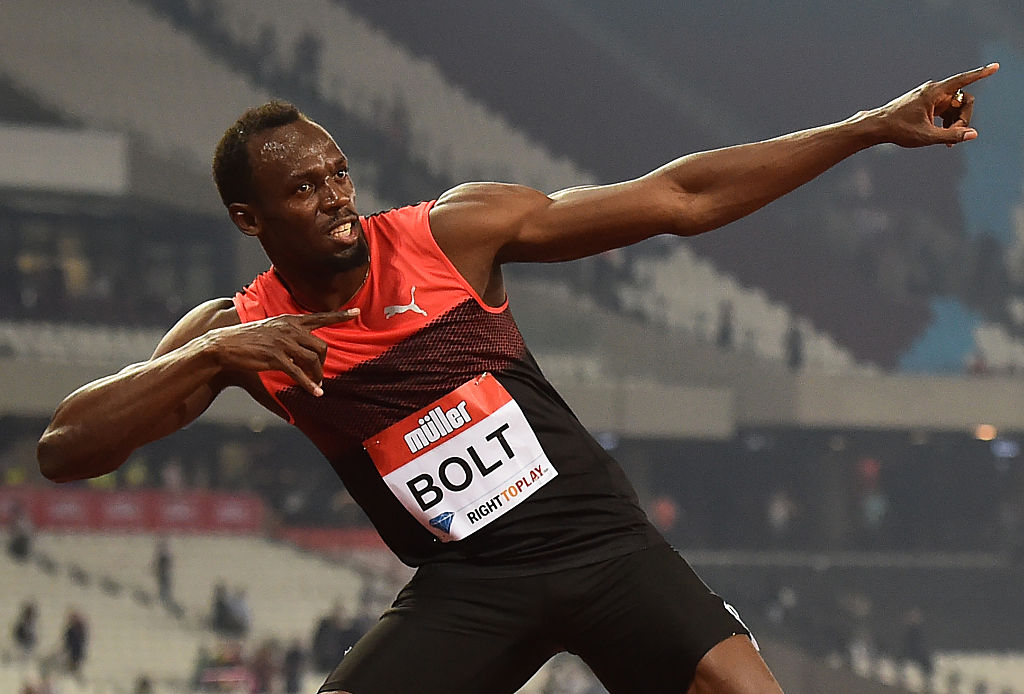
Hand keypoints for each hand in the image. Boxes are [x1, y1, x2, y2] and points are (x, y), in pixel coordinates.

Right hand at [203, 309, 359, 395]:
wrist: (224, 344)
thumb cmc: (247, 341)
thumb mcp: (271, 332)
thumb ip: (289, 339)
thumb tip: (302, 354)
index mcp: (289, 320)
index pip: (319, 316)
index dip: (340, 315)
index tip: (357, 312)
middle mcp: (289, 328)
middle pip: (321, 345)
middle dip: (323, 362)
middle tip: (319, 374)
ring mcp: (283, 342)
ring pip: (313, 359)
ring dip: (318, 375)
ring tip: (317, 385)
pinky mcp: (276, 357)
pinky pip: (299, 372)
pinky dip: (309, 384)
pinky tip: (315, 392)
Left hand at [874, 63, 998, 147]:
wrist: (877, 127)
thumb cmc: (899, 129)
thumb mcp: (926, 136)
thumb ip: (951, 135)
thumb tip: (973, 134)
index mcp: (934, 92)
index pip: (963, 80)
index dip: (981, 74)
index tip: (996, 67)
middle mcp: (934, 91)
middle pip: (962, 100)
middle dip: (964, 118)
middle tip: (956, 136)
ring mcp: (930, 98)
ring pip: (954, 107)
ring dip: (956, 123)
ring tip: (948, 142)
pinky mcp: (927, 105)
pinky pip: (945, 111)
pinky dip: (948, 123)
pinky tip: (945, 139)